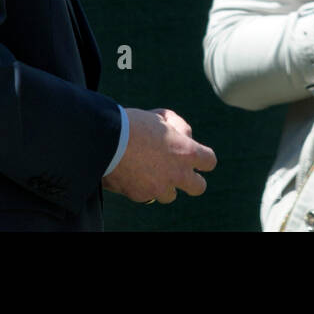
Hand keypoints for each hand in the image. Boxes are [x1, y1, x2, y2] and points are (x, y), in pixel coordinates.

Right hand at [101, 108, 216, 203]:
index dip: (203, 157)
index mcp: (186, 152)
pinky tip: (130, 171)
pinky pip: (145, 195)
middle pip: (198, 187)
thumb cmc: (134, 124)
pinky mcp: (138, 195)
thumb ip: (176, 130)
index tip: (194, 153)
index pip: (209, 161)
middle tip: (178, 170)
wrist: (104, 140)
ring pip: (169, 195)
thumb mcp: (161, 118)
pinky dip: (141, 186)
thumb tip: (182, 138)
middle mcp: (177, 174)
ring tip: (148, 170)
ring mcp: (158, 188)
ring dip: (163, 185)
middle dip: (191, 180)